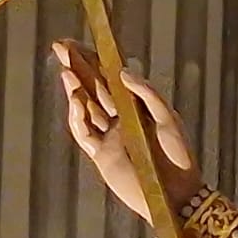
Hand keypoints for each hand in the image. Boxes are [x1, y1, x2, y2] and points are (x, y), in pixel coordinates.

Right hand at [52, 39, 201, 219]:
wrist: (176, 194)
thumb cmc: (178, 155)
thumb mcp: (167, 118)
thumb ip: (147, 94)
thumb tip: (122, 71)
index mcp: (135, 107)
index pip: (109, 78)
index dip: (93, 60)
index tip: (77, 43)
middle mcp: (118, 119)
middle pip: (92, 88)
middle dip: (76, 67)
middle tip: (60, 47)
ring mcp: (108, 137)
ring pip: (84, 108)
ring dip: (74, 89)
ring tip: (66, 71)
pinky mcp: (101, 155)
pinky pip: (83, 133)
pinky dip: (77, 116)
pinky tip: (75, 99)